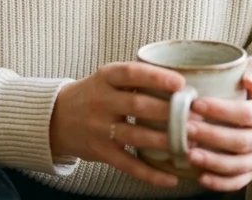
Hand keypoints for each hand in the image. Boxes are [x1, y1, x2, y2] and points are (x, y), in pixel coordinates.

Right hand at [49, 62, 185, 187]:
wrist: (55, 117)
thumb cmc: (93, 94)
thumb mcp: (107, 78)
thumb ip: (135, 77)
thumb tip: (181, 79)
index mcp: (105, 77)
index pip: (130, 73)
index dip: (155, 76)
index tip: (180, 82)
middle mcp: (101, 101)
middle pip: (137, 105)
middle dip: (169, 112)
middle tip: (196, 116)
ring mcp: (99, 128)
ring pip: (136, 136)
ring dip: (165, 141)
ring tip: (190, 144)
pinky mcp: (101, 152)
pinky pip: (128, 165)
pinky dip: (151, 174)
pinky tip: (171, 177)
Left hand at [184, 56, 251, 192]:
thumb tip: (250, 81)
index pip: (247, 114)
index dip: (221, 110)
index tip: (195, 104)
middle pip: (242, 142)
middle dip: (212, 136)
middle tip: (186, 128)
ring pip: (240, 165)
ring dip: (213, 162)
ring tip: (189, 154)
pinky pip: (239, 182)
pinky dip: (220, 182)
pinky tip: (200, 177)